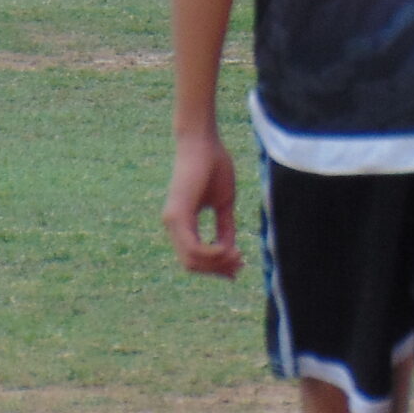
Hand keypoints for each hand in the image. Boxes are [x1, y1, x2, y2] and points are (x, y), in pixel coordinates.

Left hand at [163, 130, 241, 278]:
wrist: (203, 143)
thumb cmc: (214, 166)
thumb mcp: (224, 203)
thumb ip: (225, 227)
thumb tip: (230, 251)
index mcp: (182, 222)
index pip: (194, 257)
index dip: (216, 267)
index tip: (239, 266)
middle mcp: (173, 225)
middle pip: (192, 265)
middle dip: (217, 269)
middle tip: (240, 265)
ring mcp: (173, 221)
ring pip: (191, 261)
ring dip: (217, 263)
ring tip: (238, 256)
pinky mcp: (178, 215)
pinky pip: (193, 248)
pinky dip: (212, 254)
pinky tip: (228, 249)